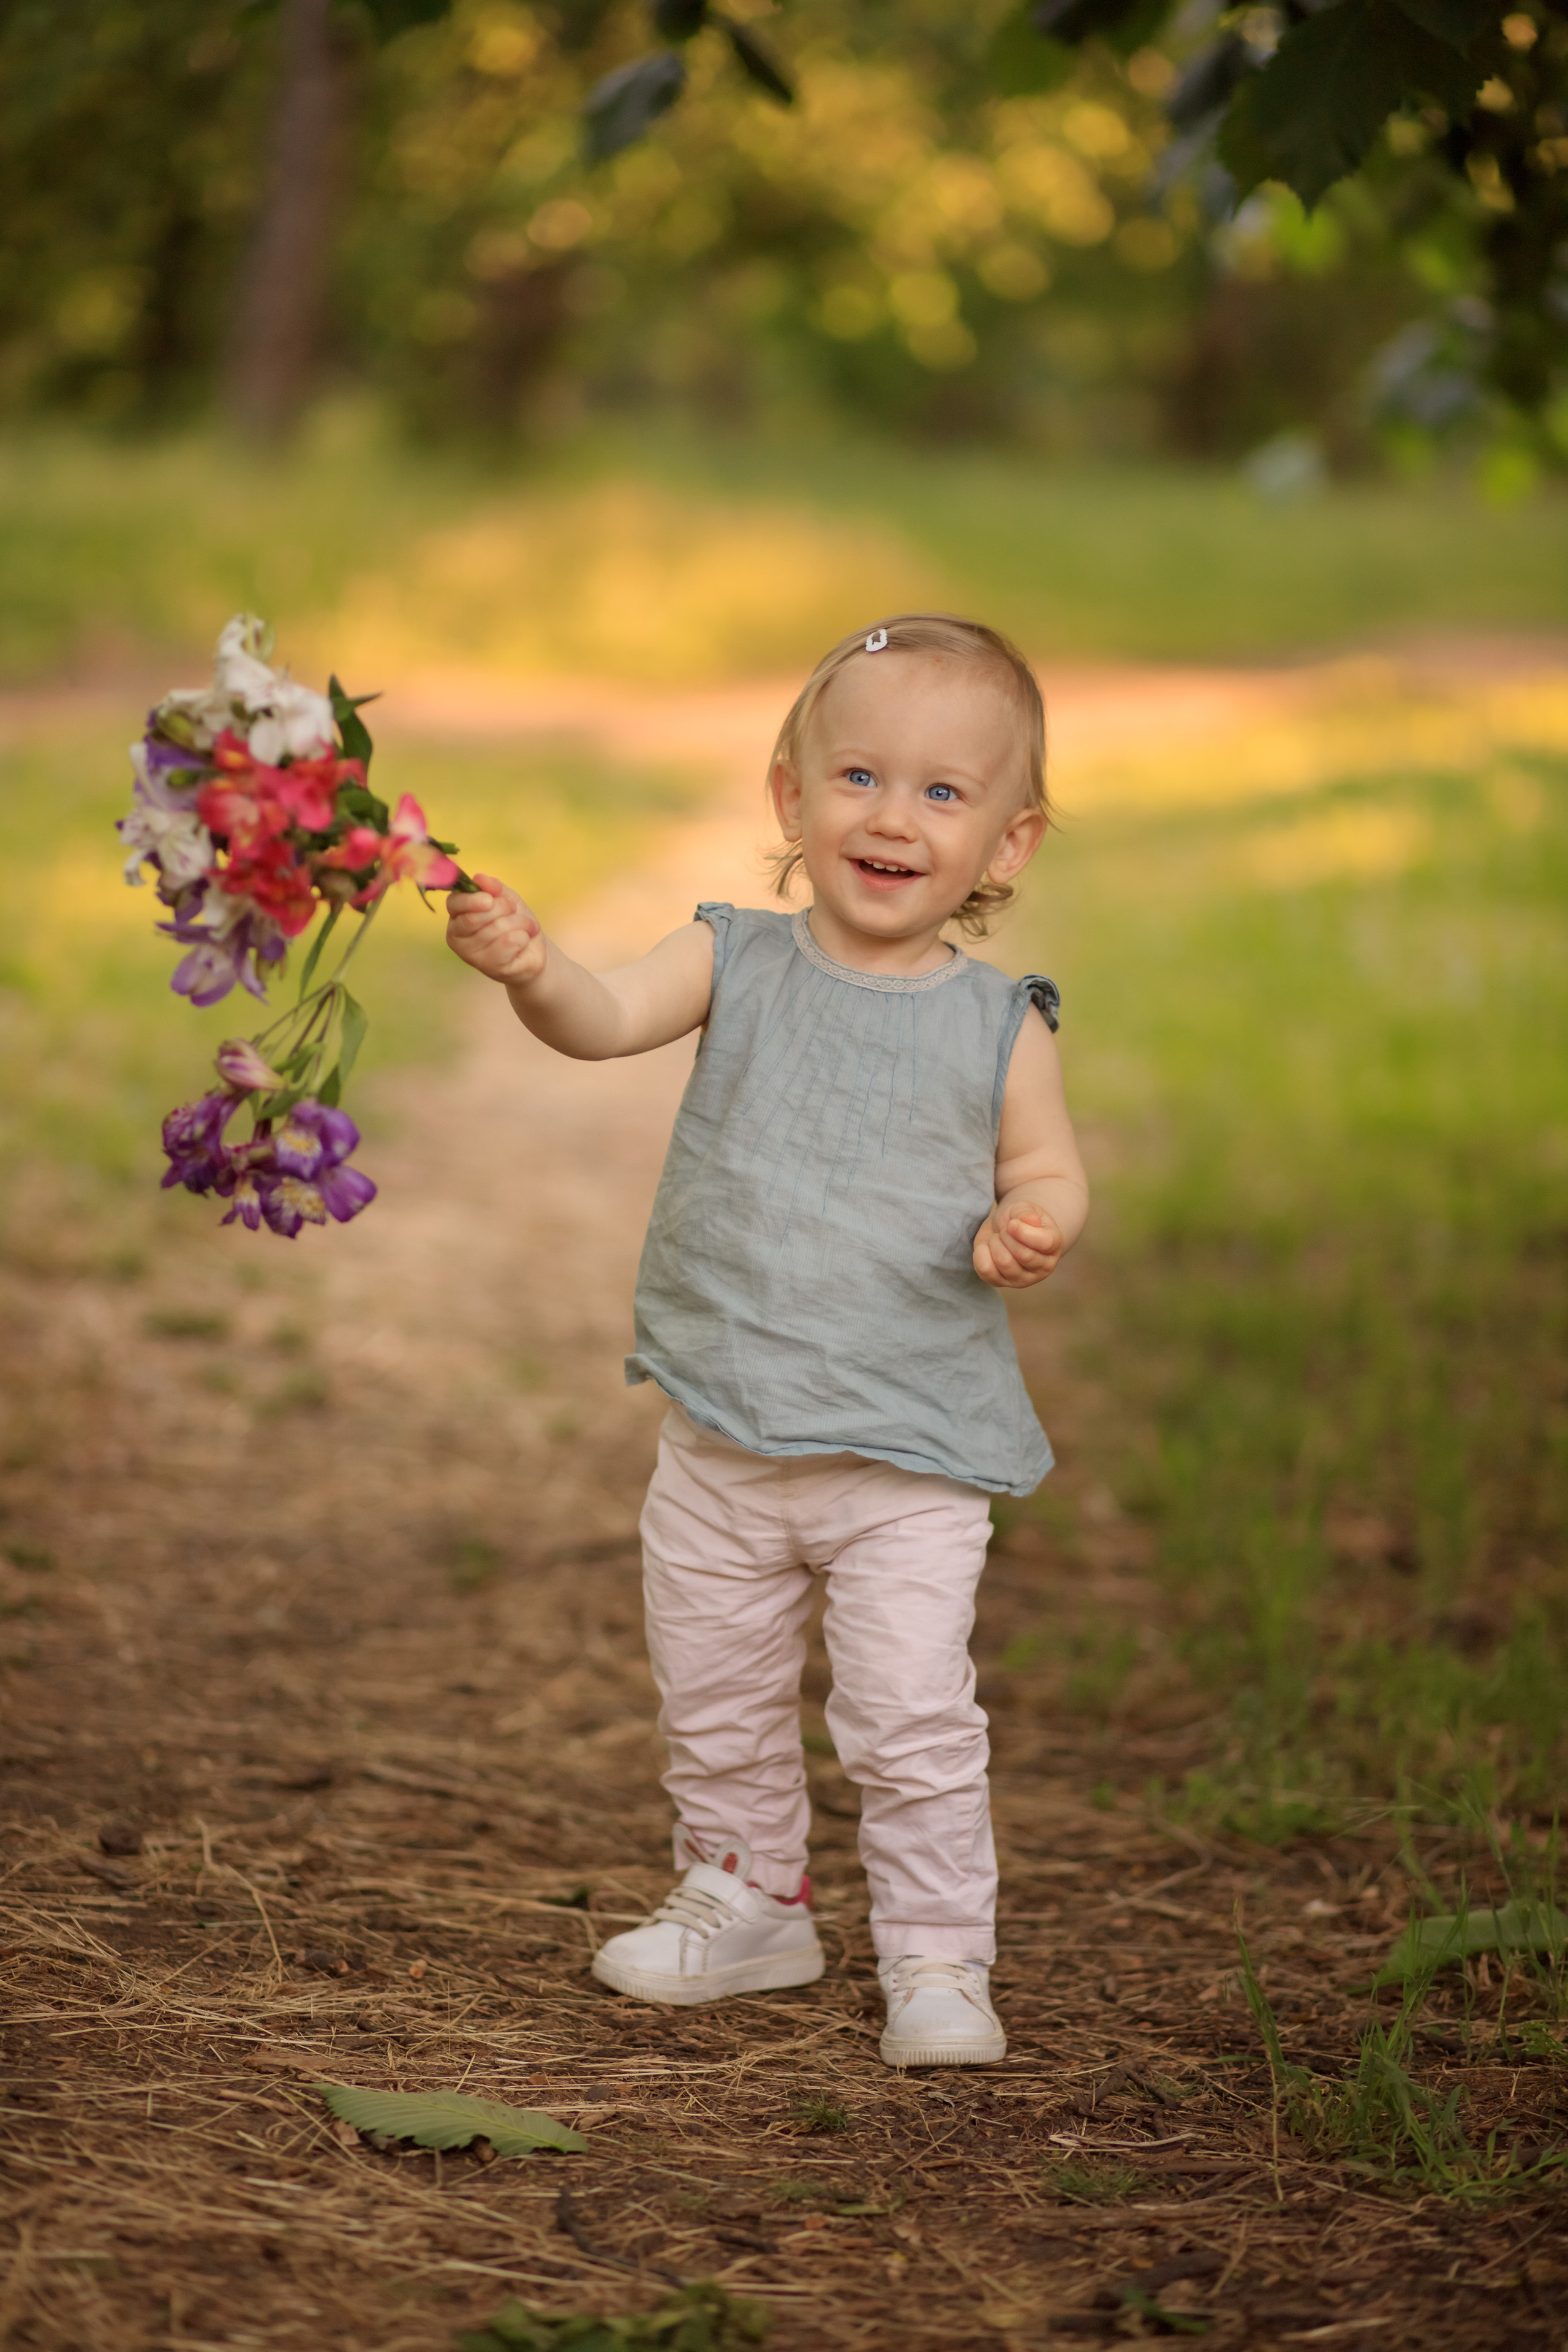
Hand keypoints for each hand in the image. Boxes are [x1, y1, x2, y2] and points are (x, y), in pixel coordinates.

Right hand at [445, 872, 544, 986]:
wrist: (532, 948)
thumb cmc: (513, 920)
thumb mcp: (506, 897)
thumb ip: (493, 887)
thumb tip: (479, 878)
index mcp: (457, 914)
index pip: (454, 903)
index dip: (473, 899)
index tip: (491, 898)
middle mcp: (457, 936)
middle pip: (473, 918)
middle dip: (502, 908)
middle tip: (514, 909)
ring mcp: (470, 955)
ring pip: (495, 929)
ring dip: (518, 922)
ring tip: (526, 926)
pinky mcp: (488, 967)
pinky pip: (508, 943)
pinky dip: (523, 937)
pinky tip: (523, 940)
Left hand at [973, 1199, 1063, 1289]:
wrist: (1005, 1229)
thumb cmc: (1018, 1218)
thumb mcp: (1023, 1208)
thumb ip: (1026, 1213)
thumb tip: (1030, 1221)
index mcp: (1054, 1245)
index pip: (1043, 1243)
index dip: (1023, 1231)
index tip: (1012, 1223)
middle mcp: (1043, 1267)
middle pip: (1023, 1254)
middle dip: (1007, 1235)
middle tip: (1005, 1229)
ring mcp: (1023, 1280)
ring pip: (1004, 1263)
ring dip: (995, 1243)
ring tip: (998, 1237)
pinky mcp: (1001, 1283)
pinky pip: (986, 1271)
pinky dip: (981, 1253)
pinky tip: (988, 1247)